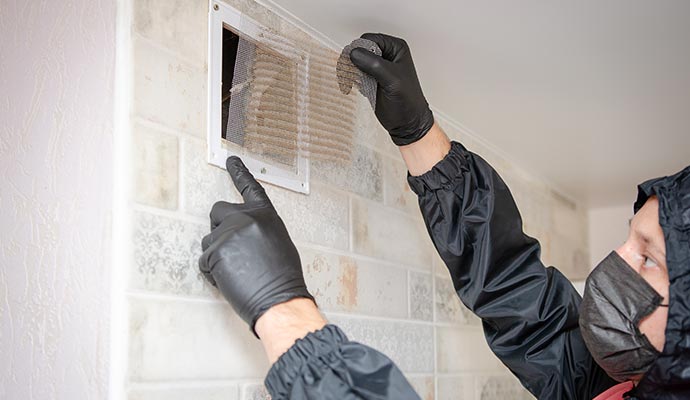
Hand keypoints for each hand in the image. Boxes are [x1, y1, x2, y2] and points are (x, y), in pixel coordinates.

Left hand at [199, 156, 313, 335]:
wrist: (281, 300)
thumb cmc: (283, 278)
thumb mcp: (278, 243)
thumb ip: (259, 230)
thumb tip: (243, 234)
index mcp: (266, 215)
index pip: (250, 187)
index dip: (239, 172)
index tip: (231, 160)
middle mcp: (247, 218)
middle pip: (217, 211)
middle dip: (218, 227)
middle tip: (229, 248)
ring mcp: (230, 233)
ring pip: (208, 239)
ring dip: (216, 254)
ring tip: (236, 271)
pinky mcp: (216, 251)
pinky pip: (204, 260)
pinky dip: (212, 272)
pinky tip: (230, 279)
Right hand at [350, 33, 433, 145]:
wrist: (407, 123)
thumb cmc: (408, 102)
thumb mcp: (392, 80)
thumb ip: (374, 64)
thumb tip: (355, 53)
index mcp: (396, 49)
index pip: (370, 39)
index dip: (362, 49)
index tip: (361, 63)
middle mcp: (386, 55)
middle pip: (361, 48)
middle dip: (356, 61)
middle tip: (359, 74)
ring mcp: (378, 66)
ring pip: (356, 61)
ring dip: (353, 71)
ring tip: (361, 82)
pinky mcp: (371, 78)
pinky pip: (355, 73)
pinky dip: (353, 79)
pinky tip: (361, 88)